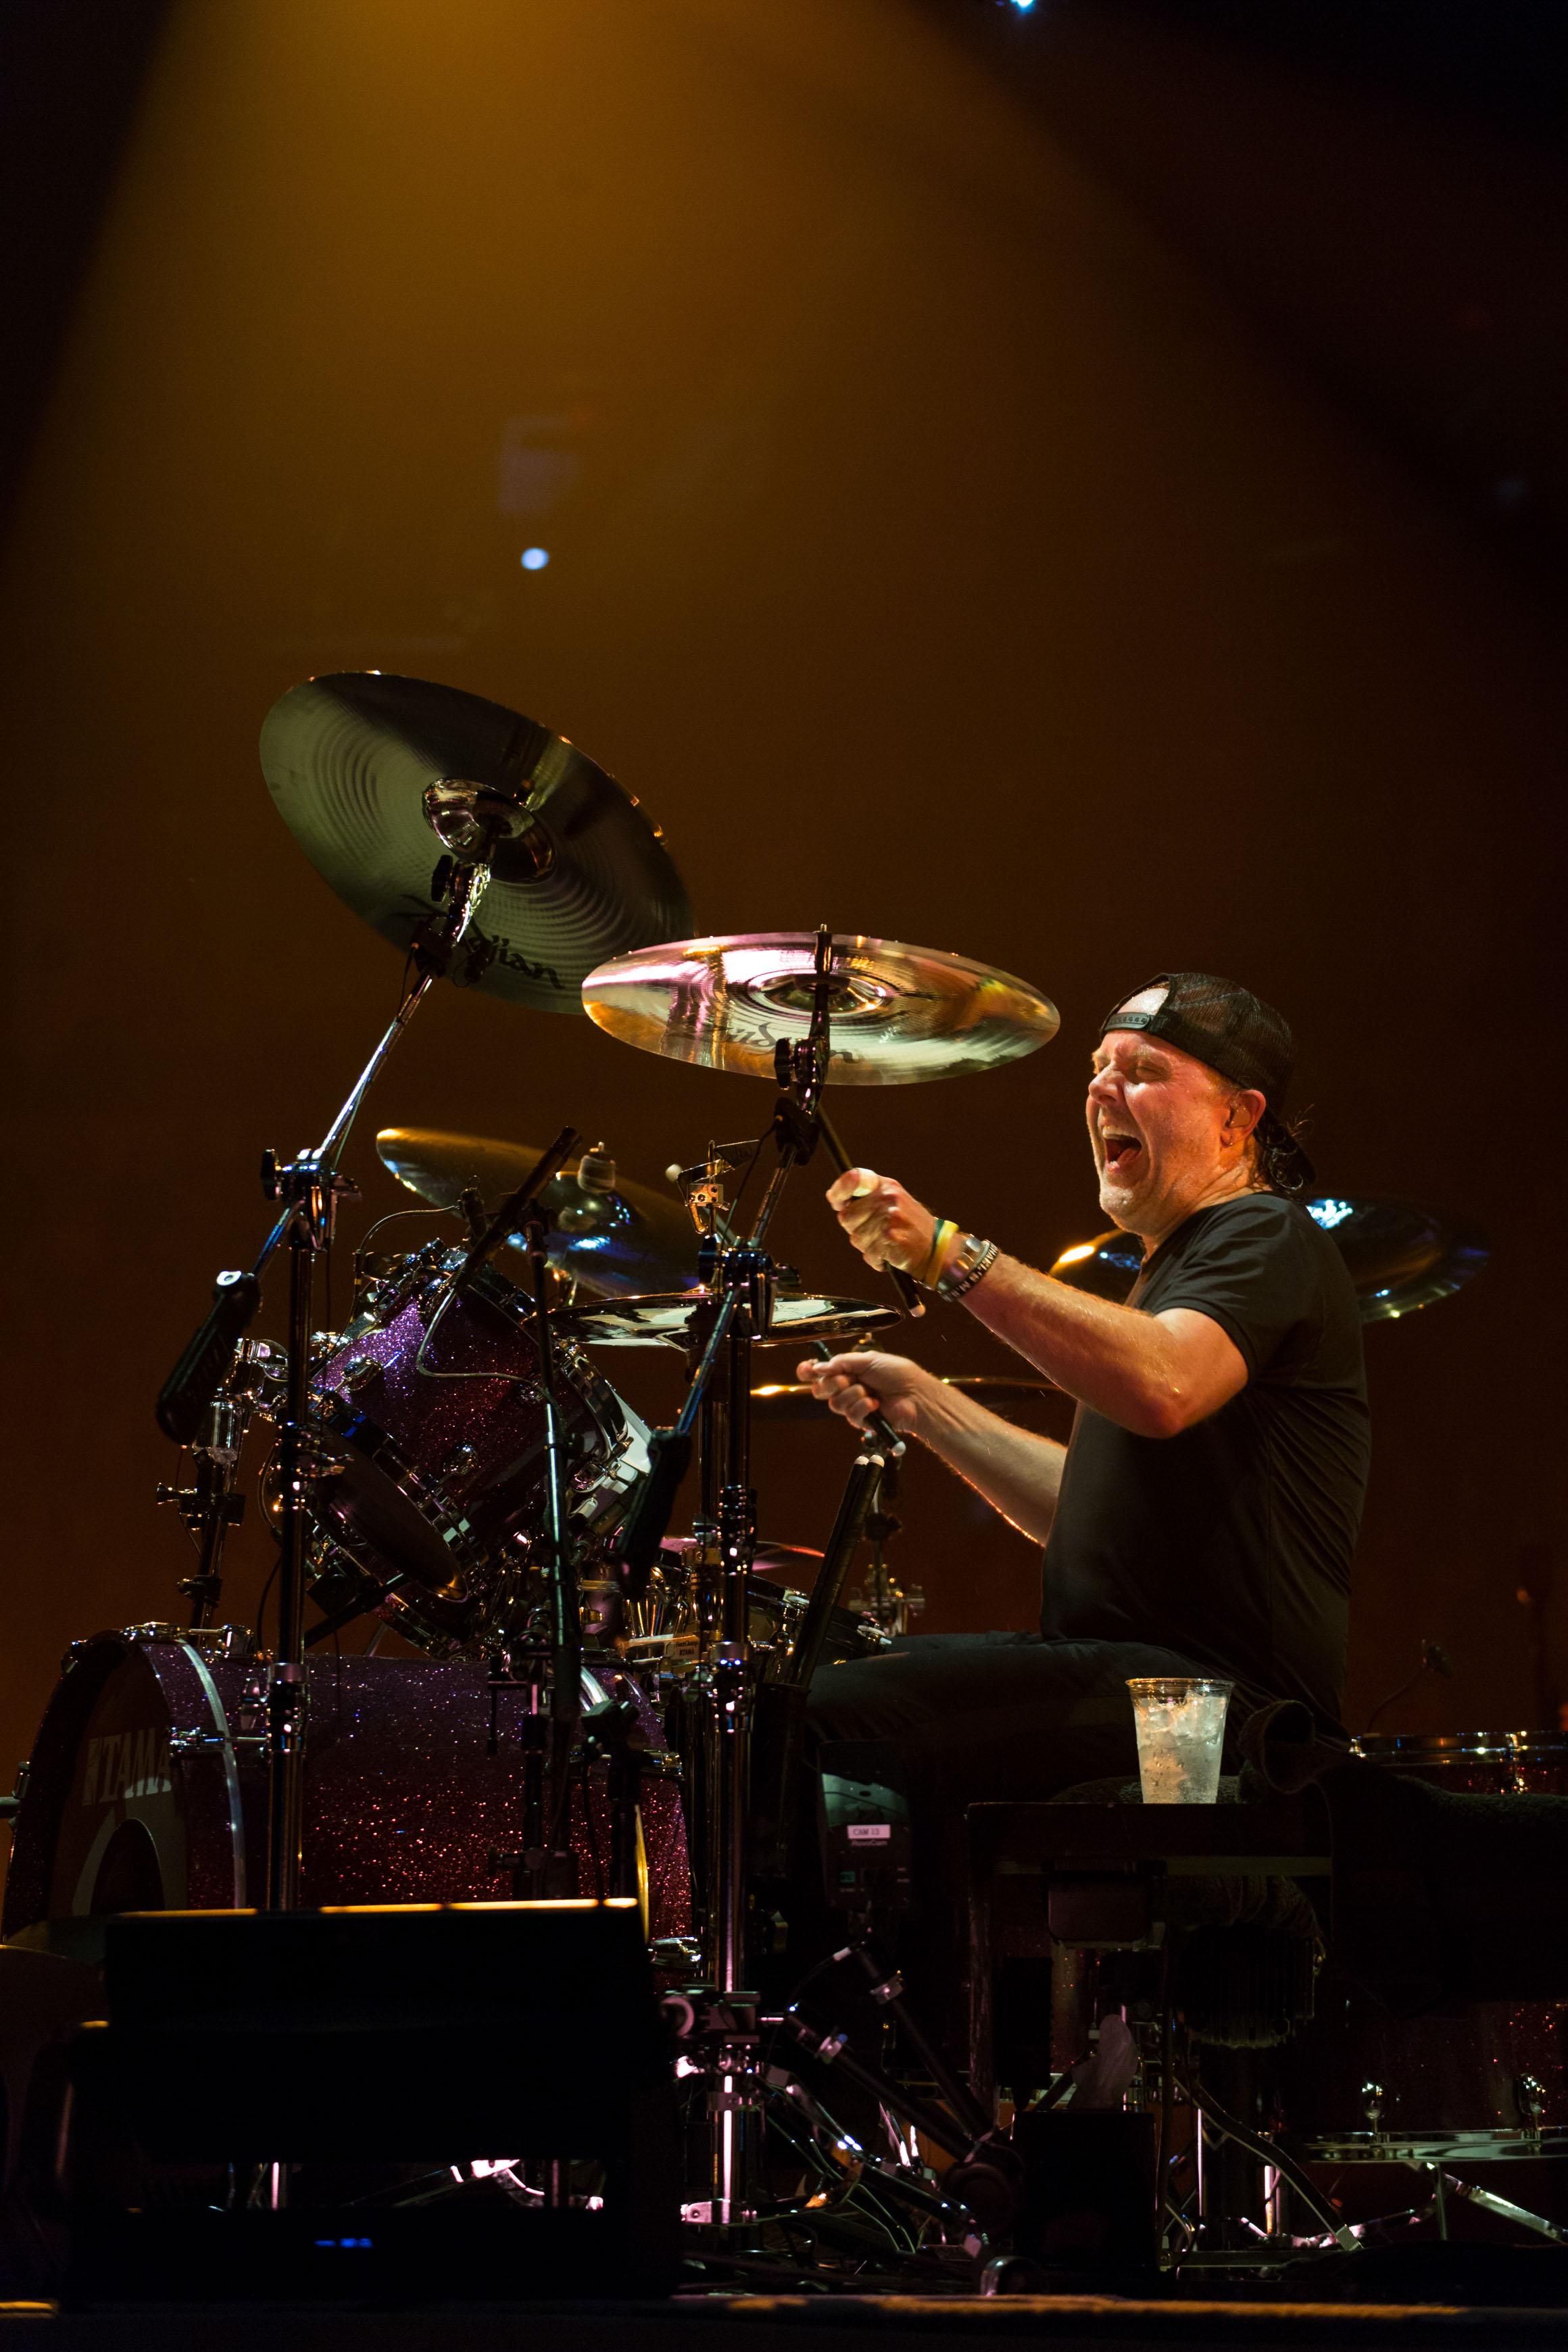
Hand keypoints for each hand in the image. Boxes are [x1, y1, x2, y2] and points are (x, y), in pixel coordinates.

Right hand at [797, 1350, 932, 1436]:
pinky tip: (875, 1404)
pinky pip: (850, 1414)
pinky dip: (862, 1407)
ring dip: (852, 1394)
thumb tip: (820, 1367)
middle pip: (821, 1389)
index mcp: (849, 1370)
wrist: (915, 1395)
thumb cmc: (898, 1374)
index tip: (807, 1369)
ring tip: (870, 1391)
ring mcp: (854, 1404)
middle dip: (832, 1383)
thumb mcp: (869, 1360)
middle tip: (848, 1379)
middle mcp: (848, 1387)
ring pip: (834, 1403)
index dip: (810, 1371)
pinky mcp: (862, 1420)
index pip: (821, 1372)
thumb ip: (843, 1362)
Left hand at [826, 1165, 938, 1279]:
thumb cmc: (909, 1228)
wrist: (937, 1248)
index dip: (839, 1190)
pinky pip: (869, 1254)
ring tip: (888, 1244)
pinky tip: (891, 1255)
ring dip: (868, 1247)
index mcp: (887, 1186)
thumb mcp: (892, 1203)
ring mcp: (890, 1217)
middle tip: (878, 1233)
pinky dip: (877, 1260)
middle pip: (846, 1217)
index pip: (854, 1178)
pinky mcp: (891, 1237)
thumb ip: (866, 1199)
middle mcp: (888, 1198)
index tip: (835, 1201)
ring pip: (856, 1238)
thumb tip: (833, 1197)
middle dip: (856, 1230)